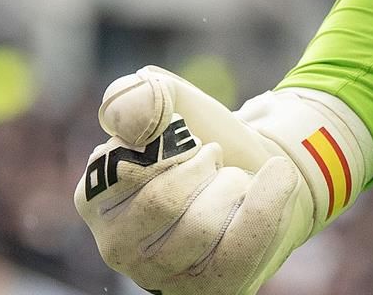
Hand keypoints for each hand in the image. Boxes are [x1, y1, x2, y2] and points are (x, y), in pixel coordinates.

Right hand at [72, 66, 314, 294]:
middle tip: (213, 157)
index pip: (125, 169)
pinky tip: (278, 176)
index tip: (187, 138)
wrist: (252, 166)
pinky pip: (242, 246)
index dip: (170, 144)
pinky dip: (268, 200)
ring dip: (232, 183)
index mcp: (93, 199)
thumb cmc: (199, 139)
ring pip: (201, 226)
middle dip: (203, 165)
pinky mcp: (211, 289)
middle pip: (162, 202)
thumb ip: (140, 97)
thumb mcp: (169, 101)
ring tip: (232, 178)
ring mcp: (163, 276)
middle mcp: (118, 247)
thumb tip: (131, 118)